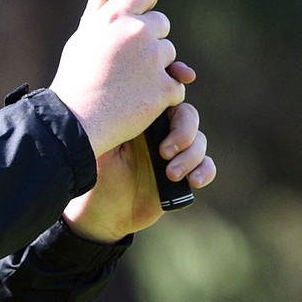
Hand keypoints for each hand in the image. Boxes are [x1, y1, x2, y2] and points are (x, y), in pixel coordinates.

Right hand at [49, 0, 185, 157]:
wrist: (73, 123)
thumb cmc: (74, 80)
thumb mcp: (81, 40)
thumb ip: (97, 9)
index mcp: (115, 16)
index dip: (146, 5)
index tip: (140, 18)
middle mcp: (137, 32)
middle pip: (161, 26)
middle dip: (148, 43)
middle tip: (123, 66)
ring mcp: (154, 60)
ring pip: (170, 56)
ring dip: (155, 70)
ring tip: (125, 87)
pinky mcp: (164, 88)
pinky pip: (176, 86)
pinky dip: (162, 96)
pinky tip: (137, 103)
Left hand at [63, 99, 216, 243]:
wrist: (103, 216)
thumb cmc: (95, 179)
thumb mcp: (98, 150)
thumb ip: (112, 126)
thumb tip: (121, 104)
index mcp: (138, 119)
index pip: (162, 97)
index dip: (174, 90)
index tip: (182, 86)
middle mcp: (158, 132)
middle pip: (187, 116)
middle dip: (183, 132)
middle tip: (164, 153)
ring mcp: (174, 153)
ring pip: (199, 141)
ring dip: (191, 156)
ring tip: (170, 175)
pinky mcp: (184, 174)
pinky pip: (207, 165)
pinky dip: (205, 170)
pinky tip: (193, 181)